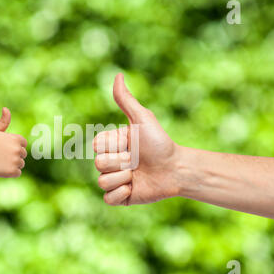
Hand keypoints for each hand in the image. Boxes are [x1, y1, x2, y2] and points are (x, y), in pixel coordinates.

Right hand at [0, 108, 27, 177]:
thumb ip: (3, 121)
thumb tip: (6, 108)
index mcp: (16, 139)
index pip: (23, 144)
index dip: (14, 146)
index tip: (4, 148)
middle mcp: (18, 149)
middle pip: (23, 155)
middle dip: (14, 156)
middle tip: (1, 156)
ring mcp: (16, 160)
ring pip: (21, 164)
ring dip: (12, 164)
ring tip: (0, 162)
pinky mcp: (12, 171)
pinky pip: (17, 173)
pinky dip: (10, 172)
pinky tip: (1, 168)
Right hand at [93, 73, 181, 204]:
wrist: (176, 168)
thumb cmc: (160, 143)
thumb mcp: (142, 119)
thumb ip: (126, 100)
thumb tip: (118, 75)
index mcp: (111, 145)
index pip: (97, 146)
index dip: (114, 146)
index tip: (131, 144)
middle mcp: (110, 162)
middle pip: (99, 164)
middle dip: (121, 162)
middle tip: (137, 161)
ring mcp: (114, 180)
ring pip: (102, 181)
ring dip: (123, 177)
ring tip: (137, 175)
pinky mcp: (120, 197)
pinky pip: (108, 198)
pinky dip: (121, 193)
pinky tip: (134, 187)